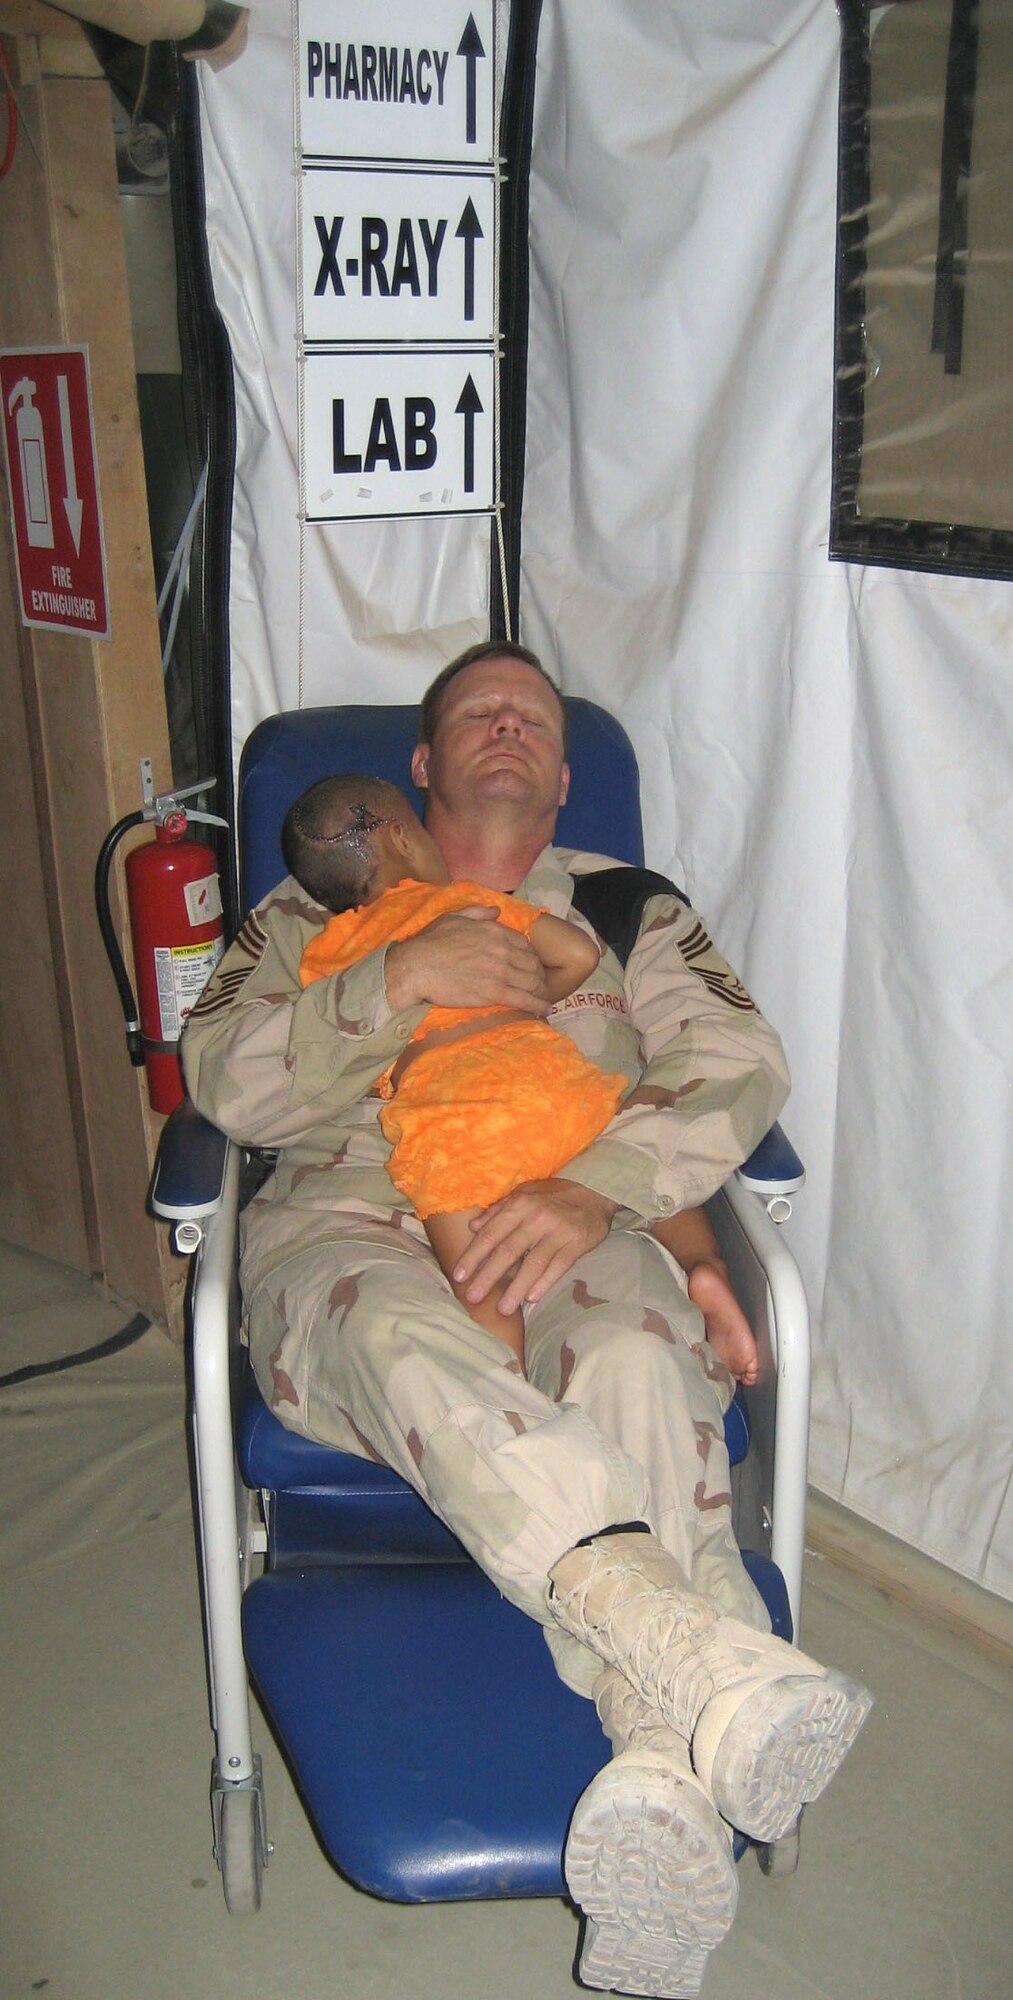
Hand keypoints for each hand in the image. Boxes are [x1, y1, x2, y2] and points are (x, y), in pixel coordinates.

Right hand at [385, 907, 550, 1013]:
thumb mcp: (454, 917)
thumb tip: (496, 911)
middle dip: (538, 974)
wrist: (417, 966)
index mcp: (494, 931)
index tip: (529, 964)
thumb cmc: (431, 942)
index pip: (524, 944)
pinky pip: (524, 999)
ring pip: (532, 981)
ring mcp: (500, 972)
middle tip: (539, 983)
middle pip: (532, 963)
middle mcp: (502, 950)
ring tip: (544, 997)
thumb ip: (478, 913)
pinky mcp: (494, 993)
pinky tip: (546, 1009)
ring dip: (541, 990)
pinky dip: (538, 1004)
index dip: (530, 955)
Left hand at [453, 1179, 617, 1314]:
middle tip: (473, 1297)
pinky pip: (558, 1267)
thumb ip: (498, 1211)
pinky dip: (545, 1283)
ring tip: (502, 1308)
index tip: (459, 1276)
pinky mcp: (577, 1244)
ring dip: (516, 1288)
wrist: (594, 1191)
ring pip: (533, 1264)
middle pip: (508, 1252)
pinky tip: (532, 1298)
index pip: (491, 1234)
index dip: (473, 1256)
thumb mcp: (523, 1193)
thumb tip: (473, 1227)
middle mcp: (537, 1218)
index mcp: (519, 1205)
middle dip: (488, 1277)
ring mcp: (558, 1232)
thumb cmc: (553, 1195)